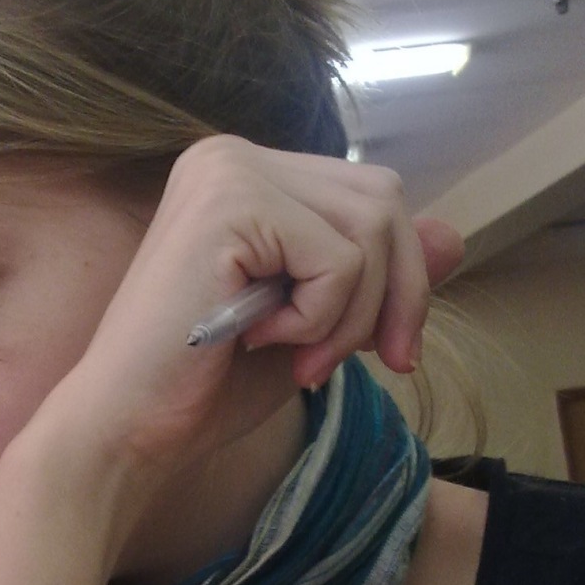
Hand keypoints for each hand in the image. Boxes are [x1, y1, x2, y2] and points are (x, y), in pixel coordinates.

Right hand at [26, 136, 461, 477]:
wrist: (128, 430)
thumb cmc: (207, 387)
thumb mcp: (317, 325)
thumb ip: (376, 276)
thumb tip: (455, 234)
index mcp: (247, 174)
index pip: (373, 195)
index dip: (402, 278)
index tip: (387, 354)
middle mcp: (232, 155)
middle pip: (383, 198)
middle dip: (396, 294)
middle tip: (358, 364)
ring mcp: (228, 171)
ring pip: (369, 227)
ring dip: (352, 315)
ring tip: (297, 357)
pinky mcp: (229, 203)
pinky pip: (338, 257)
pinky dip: (320, 318)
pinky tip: (259, 339)